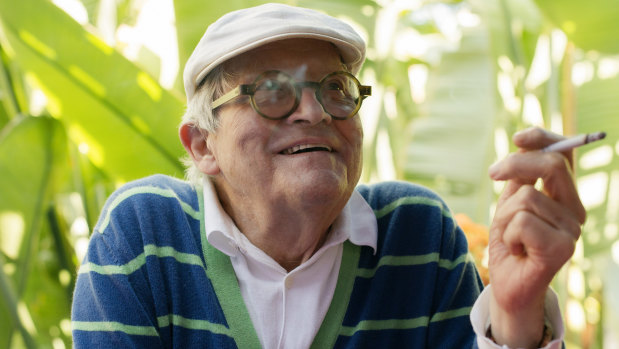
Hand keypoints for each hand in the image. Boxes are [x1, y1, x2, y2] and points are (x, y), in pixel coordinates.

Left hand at [486, 127, 585, 347]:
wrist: (507, 284)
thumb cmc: (509, 243)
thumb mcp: (510, 203)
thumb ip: (521, 177)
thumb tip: (525, 142)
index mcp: (565, 196)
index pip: (564, 155)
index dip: (543, 138)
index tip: (518, 137)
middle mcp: (575, 212)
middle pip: (552, 165)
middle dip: (515, 163)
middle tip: (493, 174)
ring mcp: (571, 231)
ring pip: (527, 196)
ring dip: (505, 215)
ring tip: (511, 236)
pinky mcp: (561, 249)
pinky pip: (522, 221)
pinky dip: (508, 234)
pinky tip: (516, 250)